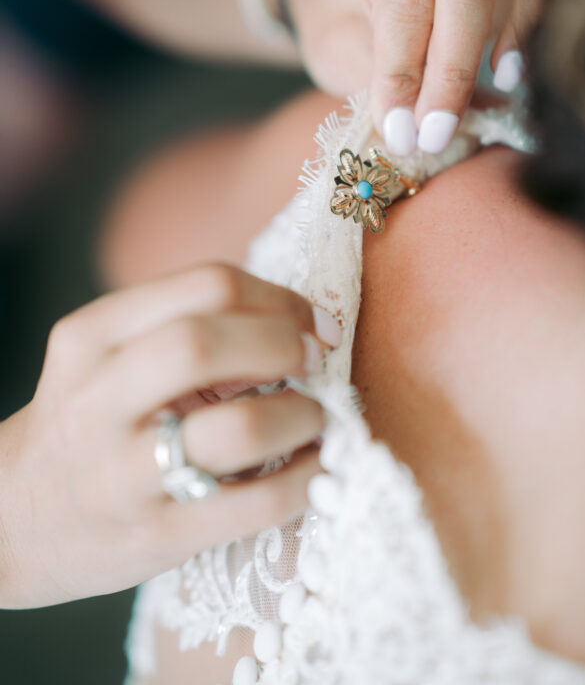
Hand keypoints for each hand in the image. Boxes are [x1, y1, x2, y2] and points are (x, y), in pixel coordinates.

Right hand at [0, 264, 334, 607]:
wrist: (11, 521)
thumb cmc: (86, 424)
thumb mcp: (107, 358)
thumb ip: (182, 326)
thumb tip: (299, 321)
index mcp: (92, 336)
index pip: (206, 285)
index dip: (279, 297)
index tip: (313, 320)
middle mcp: (98, 399)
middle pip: (208, 342)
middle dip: (285, 343)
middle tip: (316, 360)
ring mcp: (123, 474)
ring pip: (239, 427)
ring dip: (303, 415)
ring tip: (316, 416)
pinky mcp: (155, 536)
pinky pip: (256, 504)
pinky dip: (307, 479)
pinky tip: (317, 466)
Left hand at [289, 0, 563, 154]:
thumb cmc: (346, 10)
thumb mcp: (339, 43)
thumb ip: (379, 76)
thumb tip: (424, 129)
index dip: (406, 69)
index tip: (402, 131)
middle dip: (452, 68)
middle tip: (437, 132)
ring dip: (497, 46)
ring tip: (474, 106)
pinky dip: (531, 20)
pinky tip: (511, 70)